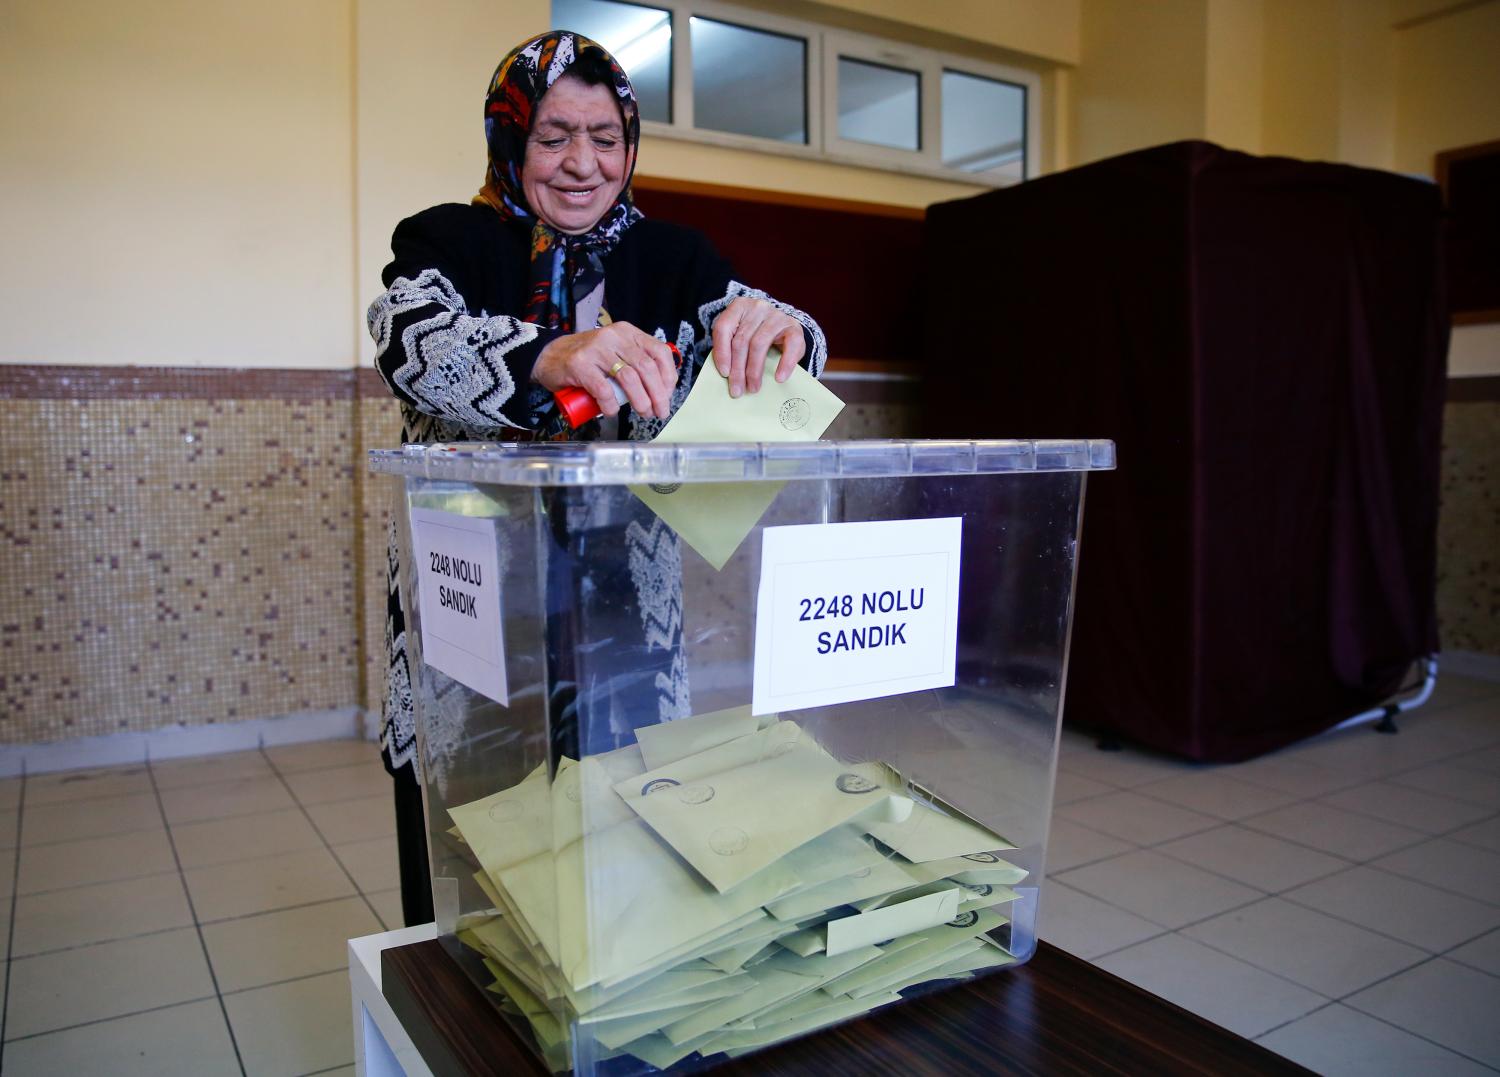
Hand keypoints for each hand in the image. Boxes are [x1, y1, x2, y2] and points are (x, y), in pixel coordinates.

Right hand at [533, 322, 677, 418]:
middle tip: (659, 411)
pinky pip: (603, 389)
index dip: (668, 376)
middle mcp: (614, 336)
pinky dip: (611, 405)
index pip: (659, 352)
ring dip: (641, 401)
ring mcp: (596, 349)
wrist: (548, 357)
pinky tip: (612, 411)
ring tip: (643, 413)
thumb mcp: (615, 352)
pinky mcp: (580, 364)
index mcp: (627, 332)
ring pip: (629, 378)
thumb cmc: (586, 360)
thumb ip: (635, 361)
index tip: (667, 395)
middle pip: (646, 368)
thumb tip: (661, 388)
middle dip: (658, 395)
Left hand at [711, 297, 804, 397]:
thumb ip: (730, 348)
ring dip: (754, 370)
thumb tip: (726, 375)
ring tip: (753, 388)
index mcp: (739, 306)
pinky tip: (779, 378)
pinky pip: (790, 345)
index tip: (724, 373)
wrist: (784, 330)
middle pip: (742, 340)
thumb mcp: (740, 335)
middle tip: (737, 390)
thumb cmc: (756, 335)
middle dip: (738, 369)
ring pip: (759, 344)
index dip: (722, 352)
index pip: (723, 328)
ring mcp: (777, 315)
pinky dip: (784, 364)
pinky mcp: (794, 326)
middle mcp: (758, 307)